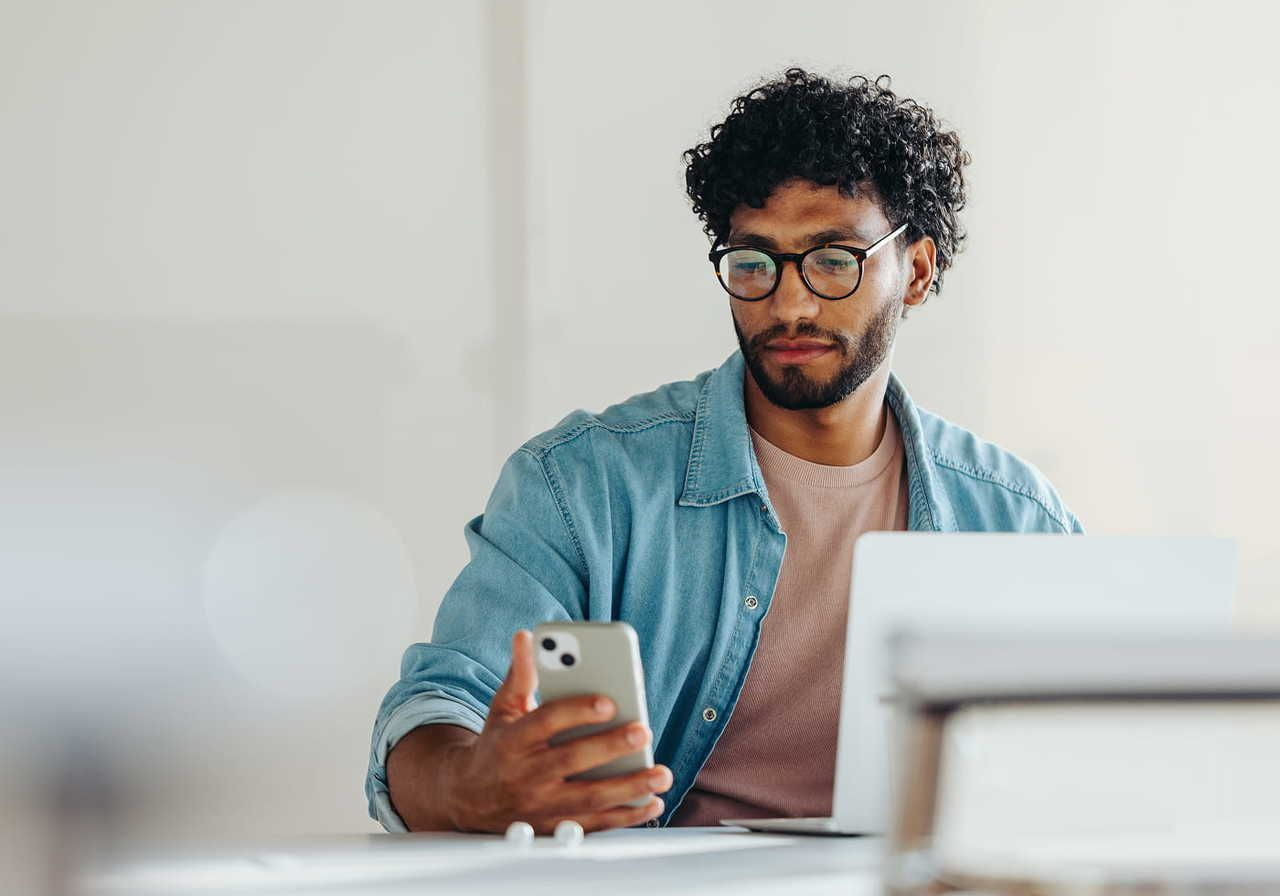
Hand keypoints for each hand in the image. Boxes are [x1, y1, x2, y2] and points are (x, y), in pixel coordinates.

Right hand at [442, 630, 671, 833]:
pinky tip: (651, 803)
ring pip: (589, 799)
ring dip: (629, 788)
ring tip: (661, 774)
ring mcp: (540, 806)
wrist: (470, 798)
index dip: (576, 711)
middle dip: (610, 747)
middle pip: (572, 760)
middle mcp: (526, 774)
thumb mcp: (503, 708)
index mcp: (514, 739)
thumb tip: (526, 637)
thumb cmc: (497, 745)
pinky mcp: (554, 827)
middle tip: (642, 732)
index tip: (608, 701)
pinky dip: (625, 817)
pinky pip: (594, 825)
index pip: (546, 721)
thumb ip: (521, 675)